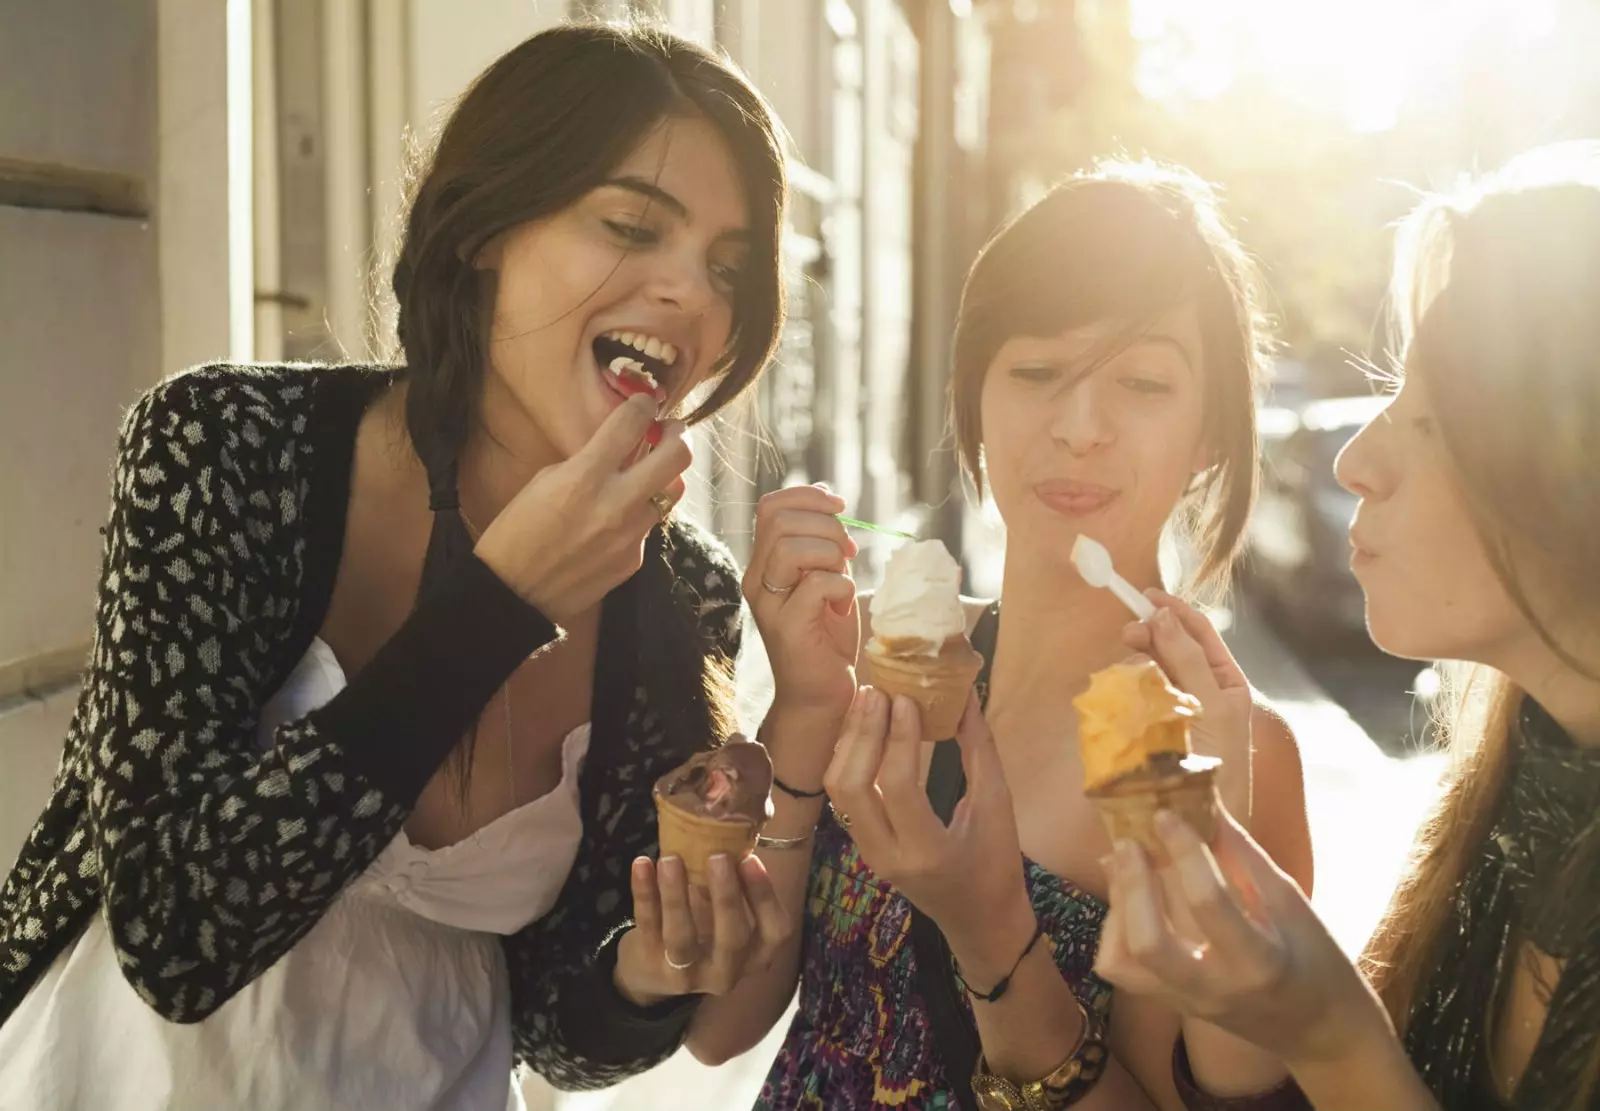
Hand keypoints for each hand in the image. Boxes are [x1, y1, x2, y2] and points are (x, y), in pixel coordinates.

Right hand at [474, 394, 690, 626]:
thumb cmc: (517, 531)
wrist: (514, 593)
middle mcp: (616, 503)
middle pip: (677, 456)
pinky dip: (639, 515)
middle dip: (679, 434)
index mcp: (584, 477)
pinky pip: (649, 526)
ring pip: (672, 492)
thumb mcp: (543, 481)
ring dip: (664, 476)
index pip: (632, 424)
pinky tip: (617, 520)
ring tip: (648, 473)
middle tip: (669, 431)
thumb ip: (586, 461)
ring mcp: (631, 535)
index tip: (645, 402)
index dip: (643, 405)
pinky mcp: (636, 559)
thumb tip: (617, 449)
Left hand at [614, 852, 792, 1004]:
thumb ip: (732, 885)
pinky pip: (648, 927)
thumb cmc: (701, 930)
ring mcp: (687, 975)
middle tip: (718, 857)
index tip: (750, 859)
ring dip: (677, 896)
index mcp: (755, 955)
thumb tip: (731, 833)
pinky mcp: (651, 966)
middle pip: (732, 939)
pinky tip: (642, 865)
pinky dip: (644, 894)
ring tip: (670, 860)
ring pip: (682, 938)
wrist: (651, 970)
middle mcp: (726, 972)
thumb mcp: (722, 914)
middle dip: (726, 897)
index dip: (765, 897)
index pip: (774, 932)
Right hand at [743, 484, 860, 758]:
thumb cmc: (827, 636)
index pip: (771, 506)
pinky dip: (842, 588)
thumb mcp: (827, 578)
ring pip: (793, 548)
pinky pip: (816, 584)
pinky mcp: (787, 627)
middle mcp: (757, 579)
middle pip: (782, 520)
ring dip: (832, 556)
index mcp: (764, 562)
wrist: (822, 694)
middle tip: (847, 555)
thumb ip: (824, 544)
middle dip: (828, 526)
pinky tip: (842, 607)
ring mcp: (769, 604)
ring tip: (842, 581)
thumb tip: (832, 501)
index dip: (809, 496)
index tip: (840, 507)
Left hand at [824, 688, 1033, 966]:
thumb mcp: (998, 805)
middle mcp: (886, 855)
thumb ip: (979, 749)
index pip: (899, 786)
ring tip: (868, 701)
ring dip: (849, 743)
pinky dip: (849, 758)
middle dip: (861, 734)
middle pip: (850, 787)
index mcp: (927, 851)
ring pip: (838, 791)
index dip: (899, 738)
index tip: (906, 699)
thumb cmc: (997, 865)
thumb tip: (965, 694)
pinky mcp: (862, 846)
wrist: (980, 921)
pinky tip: (866, 728)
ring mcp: (868, 854)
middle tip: (878, 692)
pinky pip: (844, 798)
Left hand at [1094, 807, 1391, 1068]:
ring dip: (1116, 908)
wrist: (1319, 1032)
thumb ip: (1245, 858)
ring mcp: (1187, 1002)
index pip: (1209, 903)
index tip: (1167, 814)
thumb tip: (1207, 804)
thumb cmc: (1316, 960)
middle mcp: (1215, 987)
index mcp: (1258, 960)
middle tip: (1129, 841)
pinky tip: (1127, 900)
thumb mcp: (1292, 904)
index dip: (1184, 852)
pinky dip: (1114, 931)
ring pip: (1123, 962)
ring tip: (1122, 866)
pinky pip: (1122, 970)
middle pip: (1149, 943)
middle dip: (1132, 885)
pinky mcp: (1170, 1005)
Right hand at [1123, 590, 1252, 825]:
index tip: (1145, 595)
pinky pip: (1132, 693)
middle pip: (1170, 645)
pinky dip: (1125, 685)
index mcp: (1225, 682)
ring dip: (1137, 660)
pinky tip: (1120, 692)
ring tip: (1129, 669)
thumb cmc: (1216, 767)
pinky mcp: (1145, 725)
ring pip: (1149, 666)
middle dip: (1150, 634)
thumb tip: (1163, 615)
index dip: (1174, 610)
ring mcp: (1170, 708)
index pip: (1200, 633)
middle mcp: (1200, 691)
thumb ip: (1187, 660)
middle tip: (1128, 635)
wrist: (1196, 821)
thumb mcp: (1211, 706)